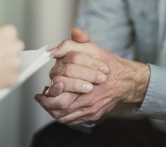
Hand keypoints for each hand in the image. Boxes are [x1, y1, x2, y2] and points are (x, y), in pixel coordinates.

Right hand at [0, 24, 23, 101]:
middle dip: (5, 49)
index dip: (0, 36)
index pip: (9, 31)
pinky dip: (4, 76)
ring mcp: (16, 63)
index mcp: (7, 32)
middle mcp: (15, 46)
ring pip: (14, 61)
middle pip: (14, 46)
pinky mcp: (13, 77)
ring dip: (6, 63)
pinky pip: (11, 75)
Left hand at [35, 28, 149, 124]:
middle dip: (48, 104)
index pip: (61, 93)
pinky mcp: (94, 115)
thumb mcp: (92, 48)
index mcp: (87, 84)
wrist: (126, 80)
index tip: (40, 92)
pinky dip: (63, 116)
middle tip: (41, 98)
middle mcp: (89, 101)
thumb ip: (73, 44)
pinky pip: (74, 121)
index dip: (49, 94)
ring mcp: (91, 110)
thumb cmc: (108, 63)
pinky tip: (58, 109)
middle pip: (61, 108)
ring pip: (66, 117)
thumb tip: (55, 49)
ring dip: (53, 111)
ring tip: (46, 103)